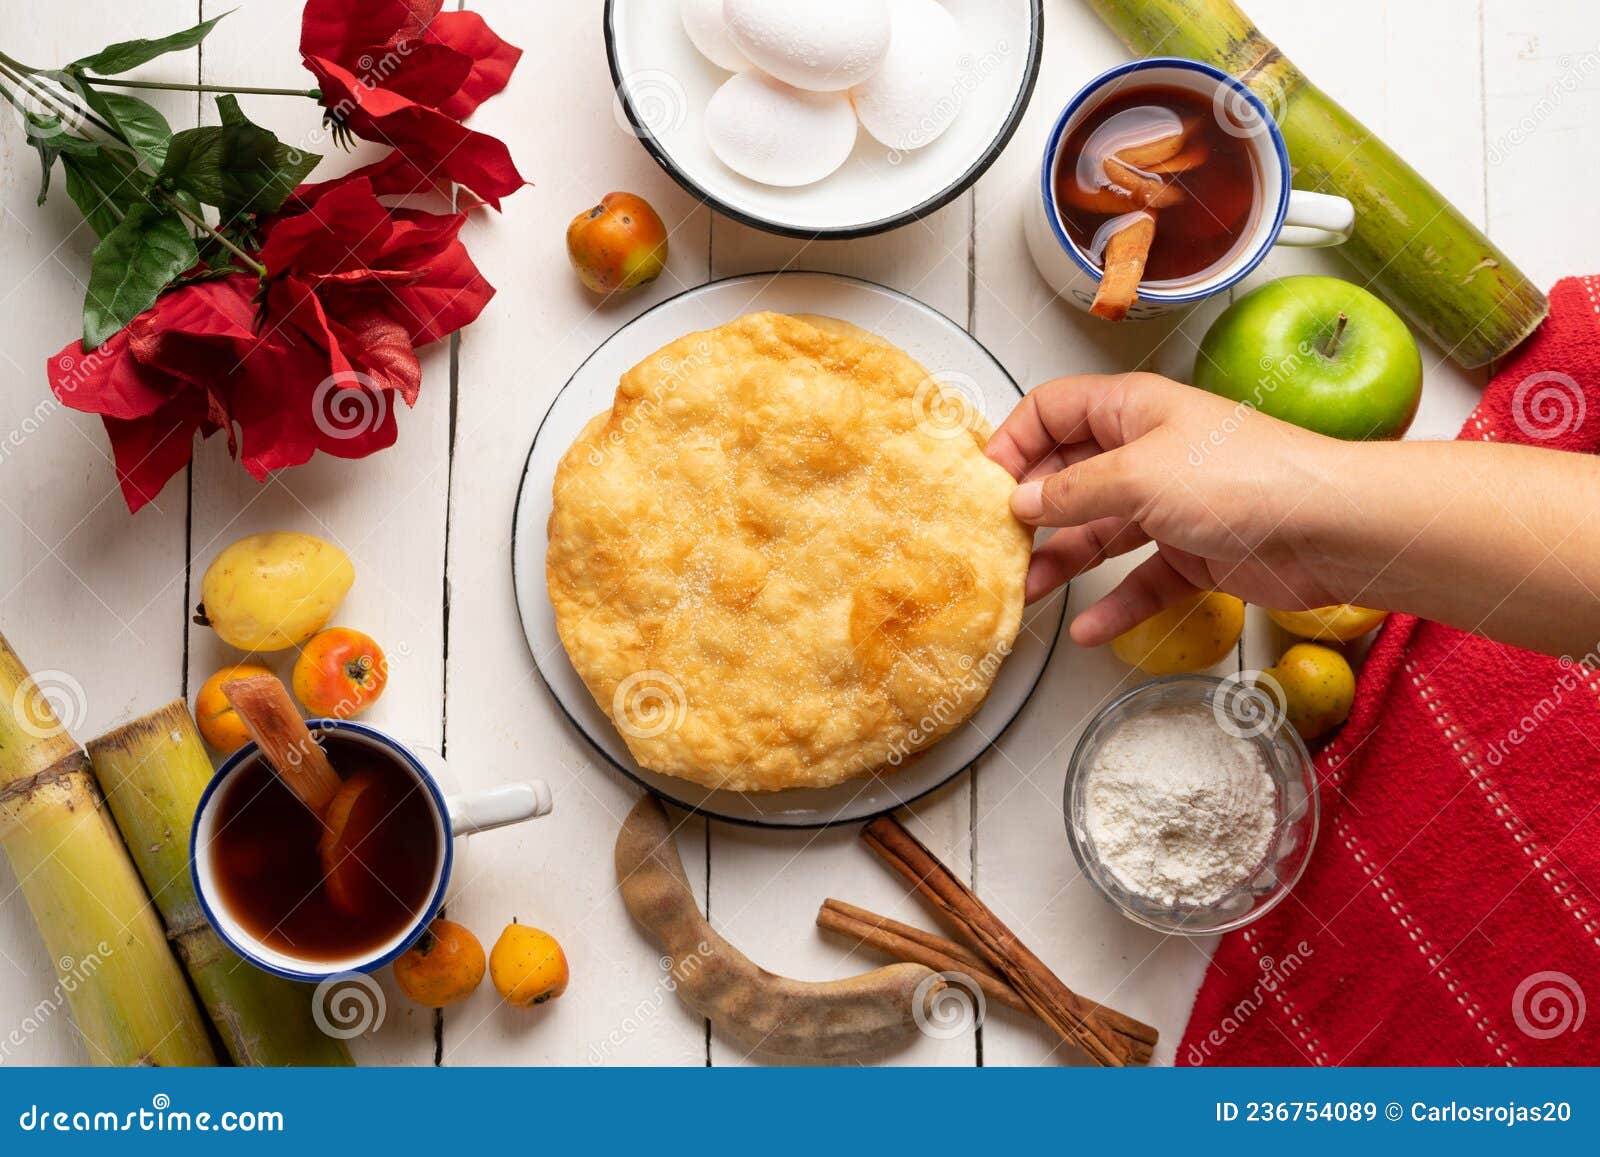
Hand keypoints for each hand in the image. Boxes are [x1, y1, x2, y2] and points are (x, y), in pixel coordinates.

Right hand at [985, 373, 1350, 645]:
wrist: (1331, 529)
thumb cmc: (1244, 478)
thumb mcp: (1137, 476)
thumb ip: (1072, 491)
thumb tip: (1021, 500)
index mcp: (1132, 410)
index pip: (1052, 411)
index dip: (1014, 442)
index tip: (984, 485)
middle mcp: (1147, 452)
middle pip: (1069, 476)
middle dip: (1031, 510)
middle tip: (996, 545)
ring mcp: (1170, 504)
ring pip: (1098, 532)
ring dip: (1062, 562)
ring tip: (1027, 591)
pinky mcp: (1194, 552)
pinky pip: (1140, 579)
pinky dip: (1115, 605)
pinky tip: (1089, 629)